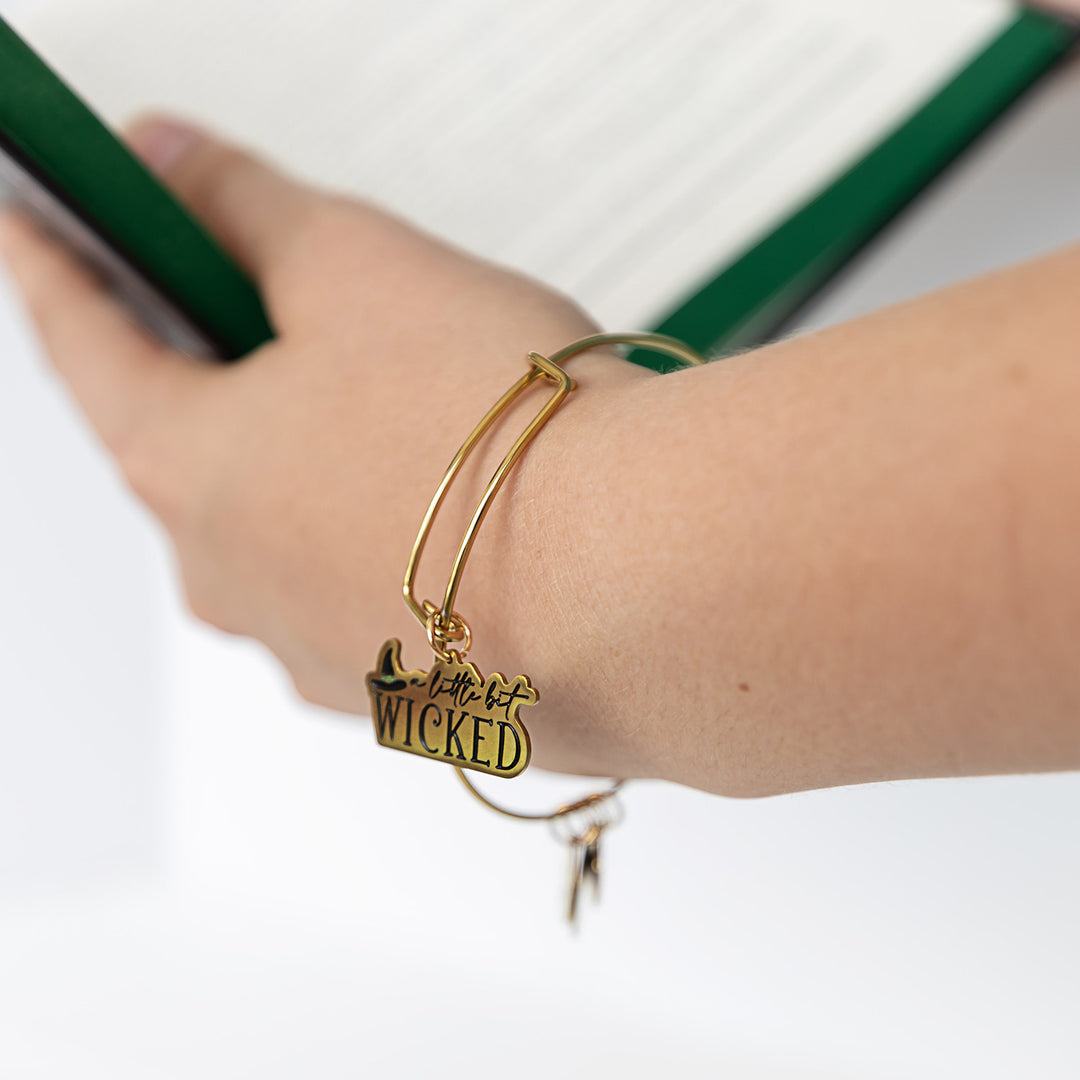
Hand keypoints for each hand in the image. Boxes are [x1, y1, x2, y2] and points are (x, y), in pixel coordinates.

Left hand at [0, 117, 655, 779]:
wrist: (642, 585)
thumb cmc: (500, 438)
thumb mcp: (357, 266)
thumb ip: (245, 207)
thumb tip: (169, 163)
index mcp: (187, 470)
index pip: (84, 342)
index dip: (57, 265)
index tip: (36, 227)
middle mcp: (231, 582)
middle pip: (204, 446)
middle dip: (246, 377)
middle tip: (302, 314)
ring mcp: (320, 651)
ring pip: (303, 530)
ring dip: (341, 469)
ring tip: (433, 422)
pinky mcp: (408, 694)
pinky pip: (384, 594)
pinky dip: (407, 543)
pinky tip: (477, 511)